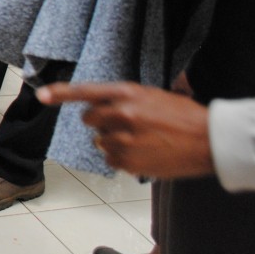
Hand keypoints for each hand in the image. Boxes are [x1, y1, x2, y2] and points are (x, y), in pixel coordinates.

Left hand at [36, 82, 213, 179]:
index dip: (60, 94)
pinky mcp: (128, 161)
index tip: (42, 96)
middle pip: (89, 120)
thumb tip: (98, 108)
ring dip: (114, 143)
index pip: (86, 92)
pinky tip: (145, 154)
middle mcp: (121, 114)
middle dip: (101, 123)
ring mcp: (123, 139)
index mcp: (127, 93)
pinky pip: (111, 161)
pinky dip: (123, 160)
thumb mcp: (152, 96)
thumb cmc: (184, 116)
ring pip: (101, 142)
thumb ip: (123, 100)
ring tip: (143, 141)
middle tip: (125, 125)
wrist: (211, 140)